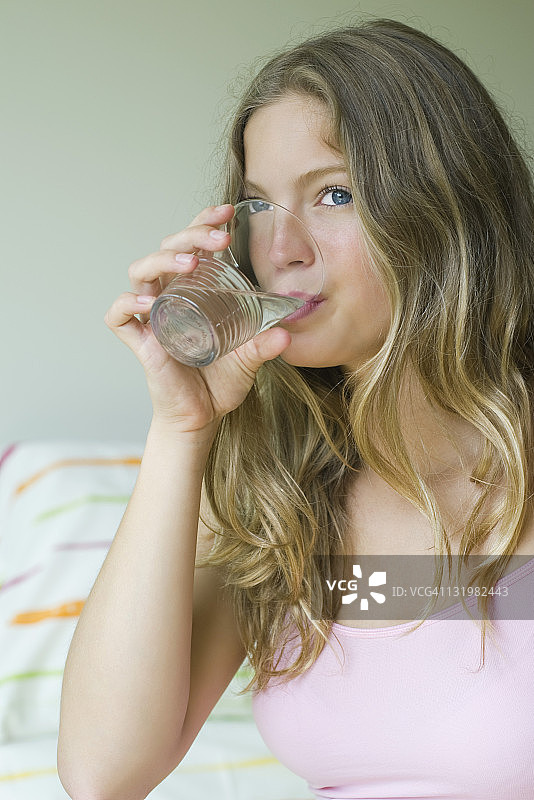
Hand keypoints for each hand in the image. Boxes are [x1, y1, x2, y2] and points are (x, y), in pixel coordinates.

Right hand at [104, 204, 290, 433]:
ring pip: (140, 271)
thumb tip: (286, 333)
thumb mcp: (250, 358)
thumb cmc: (221, 381)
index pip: (192, 244)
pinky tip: (150, 302)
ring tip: (191, 263)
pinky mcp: (139, 341)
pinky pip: (119, 315)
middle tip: (219, 238)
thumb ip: (265, 344)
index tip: (228, 213)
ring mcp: (152, 317)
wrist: (203, 417)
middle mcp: (170, 295)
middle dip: (191, 235)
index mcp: (194, 289)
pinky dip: (129, 303)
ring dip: (163, 259)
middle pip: (166, 249)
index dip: (204, 222)